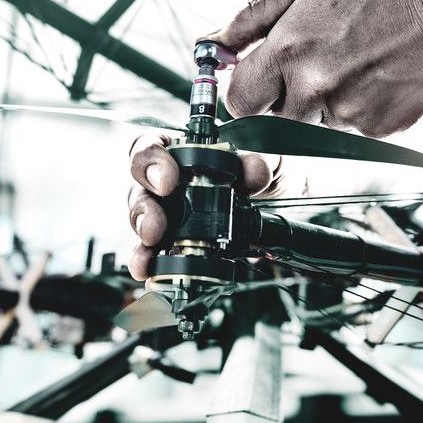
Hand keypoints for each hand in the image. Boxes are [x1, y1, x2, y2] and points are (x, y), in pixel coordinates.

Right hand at [127, 134, 280, 280]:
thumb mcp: (268, 164)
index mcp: (183, 154)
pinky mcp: (175, 246)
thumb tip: (250, 169)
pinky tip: (150, 274)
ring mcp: (169, 216)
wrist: (284, 213)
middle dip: (143, 209)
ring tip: (147, 257)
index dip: (151, 161)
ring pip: (140, 223)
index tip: (167, 180)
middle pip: (139, 189)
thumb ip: (258, 163)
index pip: (151, 148)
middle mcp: (169, 184)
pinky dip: (150, 265)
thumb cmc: (264, 180)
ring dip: (142, 242)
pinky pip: (153, 254)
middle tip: (155, 226)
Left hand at [214, 0, 422, 137]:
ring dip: (320, 106)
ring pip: (310, 128)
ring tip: (353, 68)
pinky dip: (354, 113)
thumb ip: (253, 19)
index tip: (257, 83)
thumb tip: (213, 44)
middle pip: (271, 120)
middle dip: (283, 100)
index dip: (245, 93)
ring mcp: (345, 114)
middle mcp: (313, 88)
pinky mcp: (374, 132)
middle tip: (316, 67)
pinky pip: (347, 134)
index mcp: (289, 51)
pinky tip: (376, 80)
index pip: (238, 101)